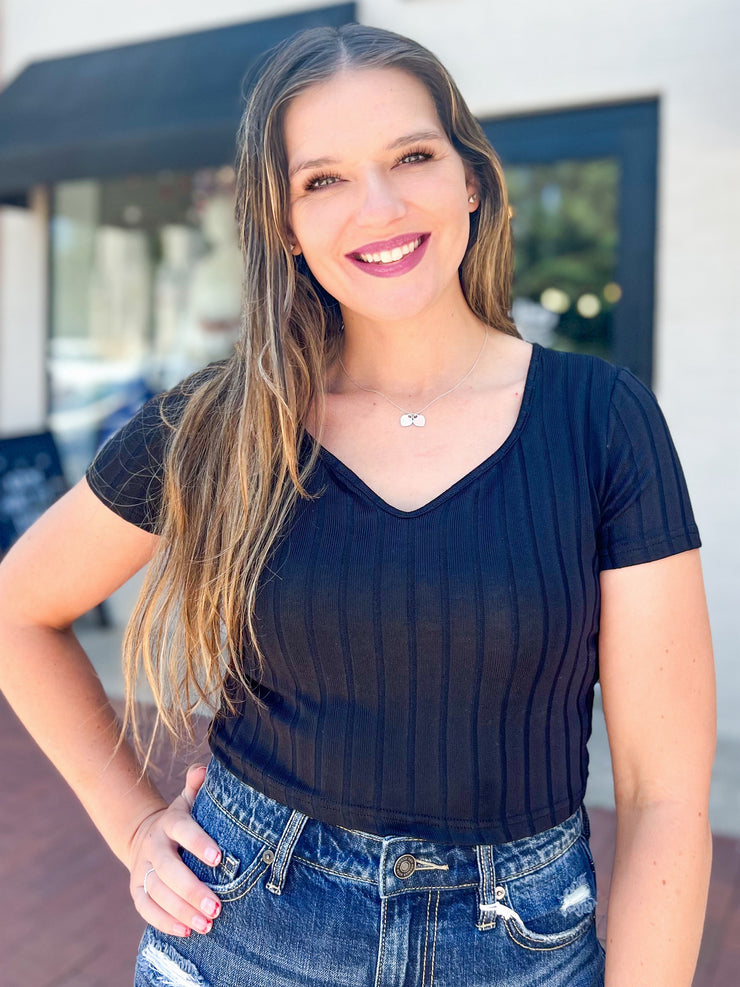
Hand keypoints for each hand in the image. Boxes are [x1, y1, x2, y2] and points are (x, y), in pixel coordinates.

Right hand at [128, 764, 222, 936]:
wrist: (147, 835)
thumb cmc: (183, 821)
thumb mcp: (189, 801)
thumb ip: (197, 786)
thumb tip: (202, 769)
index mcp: (170, 822)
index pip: (183, 830)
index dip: (199, 843)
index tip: (220, 858)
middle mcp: (153, 846)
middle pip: (169, 869)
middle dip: (193, 890)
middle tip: (217, 907)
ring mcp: (141, 869)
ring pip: (158, 892)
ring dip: (182, 911)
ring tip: (208, 924)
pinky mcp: (136, 889)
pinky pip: (146, 909)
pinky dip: (165, 922)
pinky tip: (187, 932)